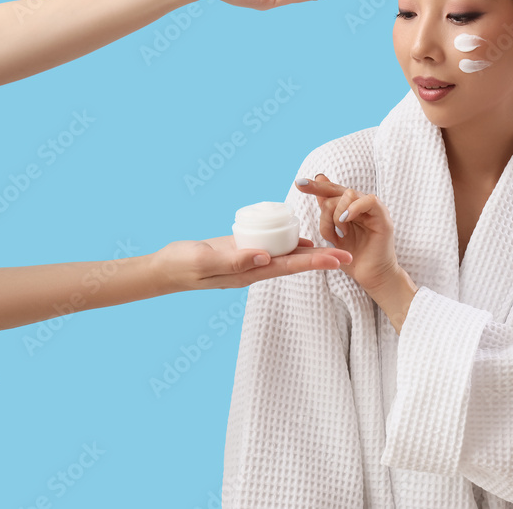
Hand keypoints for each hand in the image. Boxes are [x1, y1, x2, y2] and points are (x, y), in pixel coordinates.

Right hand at [152, 235, 351, 292]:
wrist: (164, 268)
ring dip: (309, 252)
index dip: (315, 262)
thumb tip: (265, 257)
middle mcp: (254, 269)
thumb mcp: (205, 262)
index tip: (338, 259)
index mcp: (249, 273)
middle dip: (321, 259)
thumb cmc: (181, 265)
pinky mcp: (241, 250)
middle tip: (349, 254)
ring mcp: (248, 261)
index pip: (289, 267)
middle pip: (294, 263)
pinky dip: (288, 243)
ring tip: (334, 246)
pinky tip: (302, 238)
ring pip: (285, 255)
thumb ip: (233, 260)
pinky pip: (270, 247)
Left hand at [295, 174, 400, 292]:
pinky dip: (354, 208)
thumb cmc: (352, 258)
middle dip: (325, 208)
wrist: (370, 276)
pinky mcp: (383, 218)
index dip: (316, 186)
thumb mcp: (332, 233)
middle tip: (328, 229)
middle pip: (337, 191)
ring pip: (349, 194)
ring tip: (341, 232)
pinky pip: (369, 201)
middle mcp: (361, 205)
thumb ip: (327, 211)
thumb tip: (319, 179)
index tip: (298, 184)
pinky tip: (346, 220)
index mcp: (350, 207)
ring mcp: (373, 210)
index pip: (331, 189)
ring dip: (338, 214)